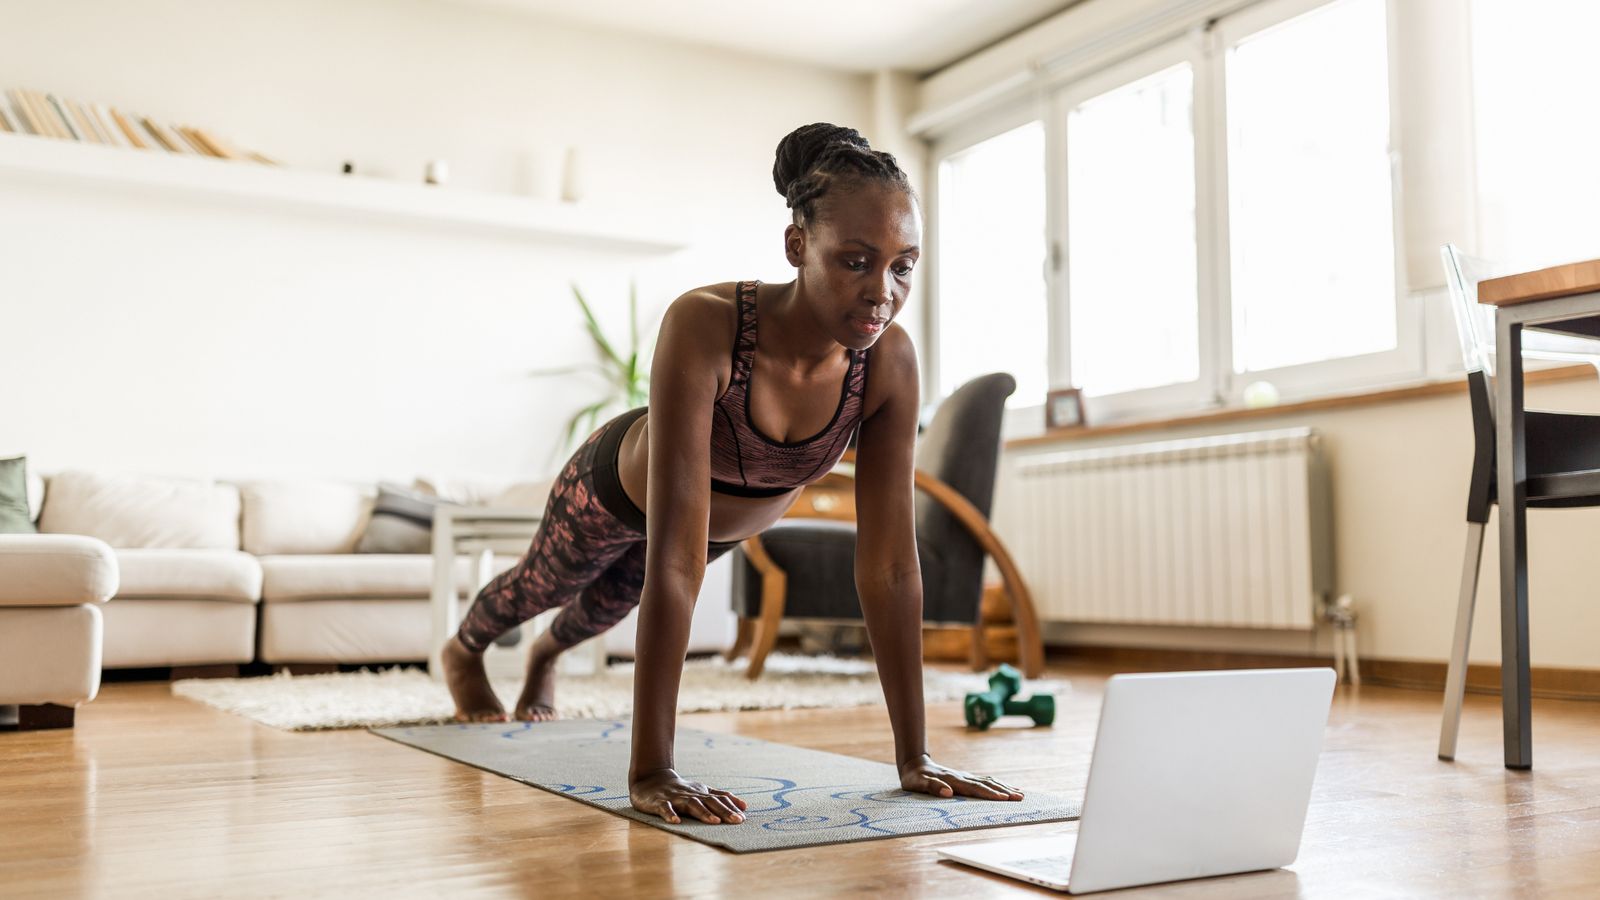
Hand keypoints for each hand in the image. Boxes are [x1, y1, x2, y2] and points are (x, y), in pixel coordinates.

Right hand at [629, 768, 748, 824]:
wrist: (652, 779)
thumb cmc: (681, 790)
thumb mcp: (702, 791)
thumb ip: (722, 797)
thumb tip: (745, 806)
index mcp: (701, 793)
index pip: (719, 799)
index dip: (731, 807)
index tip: (743, 818)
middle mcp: (691, 794)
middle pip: (709, 802)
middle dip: (724, 811)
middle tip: (737, 820)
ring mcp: (675, 798)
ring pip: (691, 804)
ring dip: (703, 812)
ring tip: (715, 821)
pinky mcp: (659, 802)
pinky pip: (665, 808)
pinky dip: (670, 814)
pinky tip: (676, 822)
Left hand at [899, 754, 1023, 800]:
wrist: (914, 764)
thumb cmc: (915, 778)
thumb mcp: (917, 784)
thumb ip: (932, 787)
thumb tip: (948, 792)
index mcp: (953, 780)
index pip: (975, 788)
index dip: (990, 794)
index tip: (1004, 799)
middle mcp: (962, 777)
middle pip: (986, 784)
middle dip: (1004, 791)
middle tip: (1020, 797)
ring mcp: (965, 776)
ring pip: (988, 781)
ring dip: (1004, 787)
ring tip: (1020, 793)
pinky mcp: (965, 778)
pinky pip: (985, 781)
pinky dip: (997, 785)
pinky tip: (1006, 788)